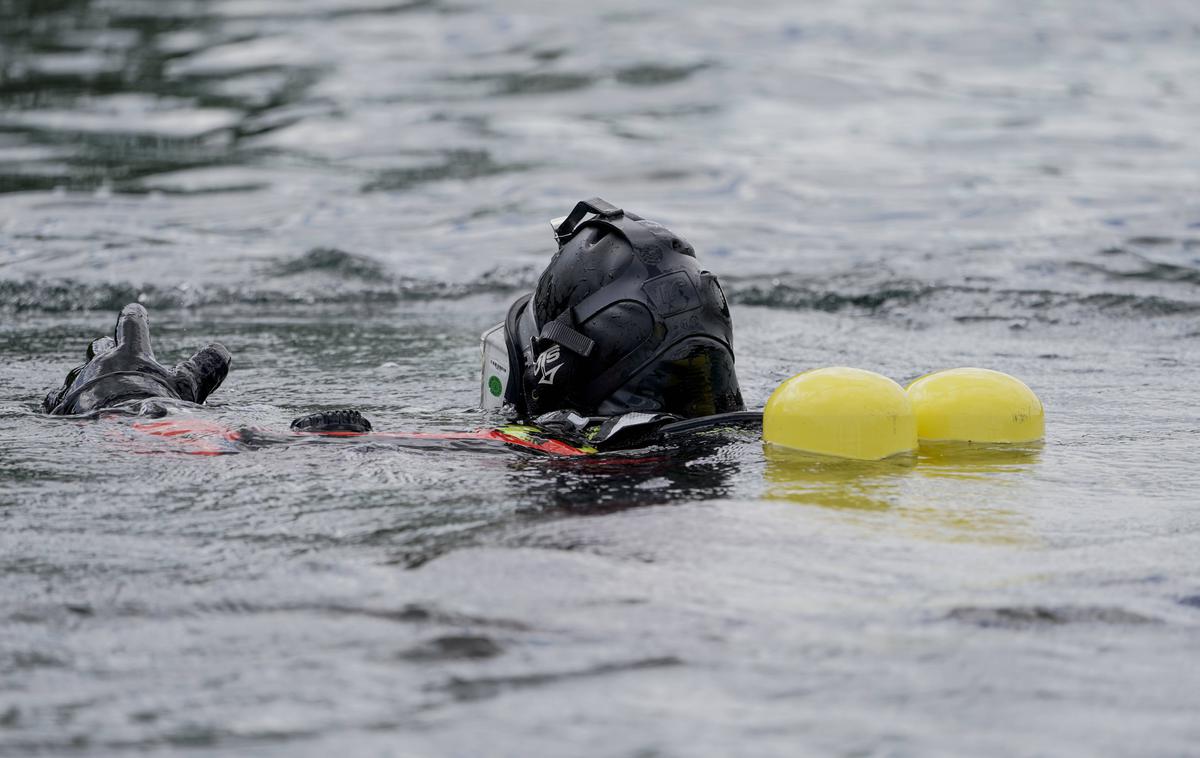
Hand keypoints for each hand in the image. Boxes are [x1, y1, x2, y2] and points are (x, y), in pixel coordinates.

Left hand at [42, 303, 231, 414]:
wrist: (112, 435)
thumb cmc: (154, 407)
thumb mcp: (188, 387)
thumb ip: (205, 367)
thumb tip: (222, 351)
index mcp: (130, 353)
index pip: (132, 324)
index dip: (134, 317)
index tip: (134, 310)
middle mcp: (100, 362)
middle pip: (101, 346)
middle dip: (108, 348)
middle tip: (113, 352)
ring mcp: (79, 383)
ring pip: (81, 372)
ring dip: (90, 377)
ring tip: (97, 390)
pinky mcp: (62, 404)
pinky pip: (59, 396)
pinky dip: (68, 399)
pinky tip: (72, 407)